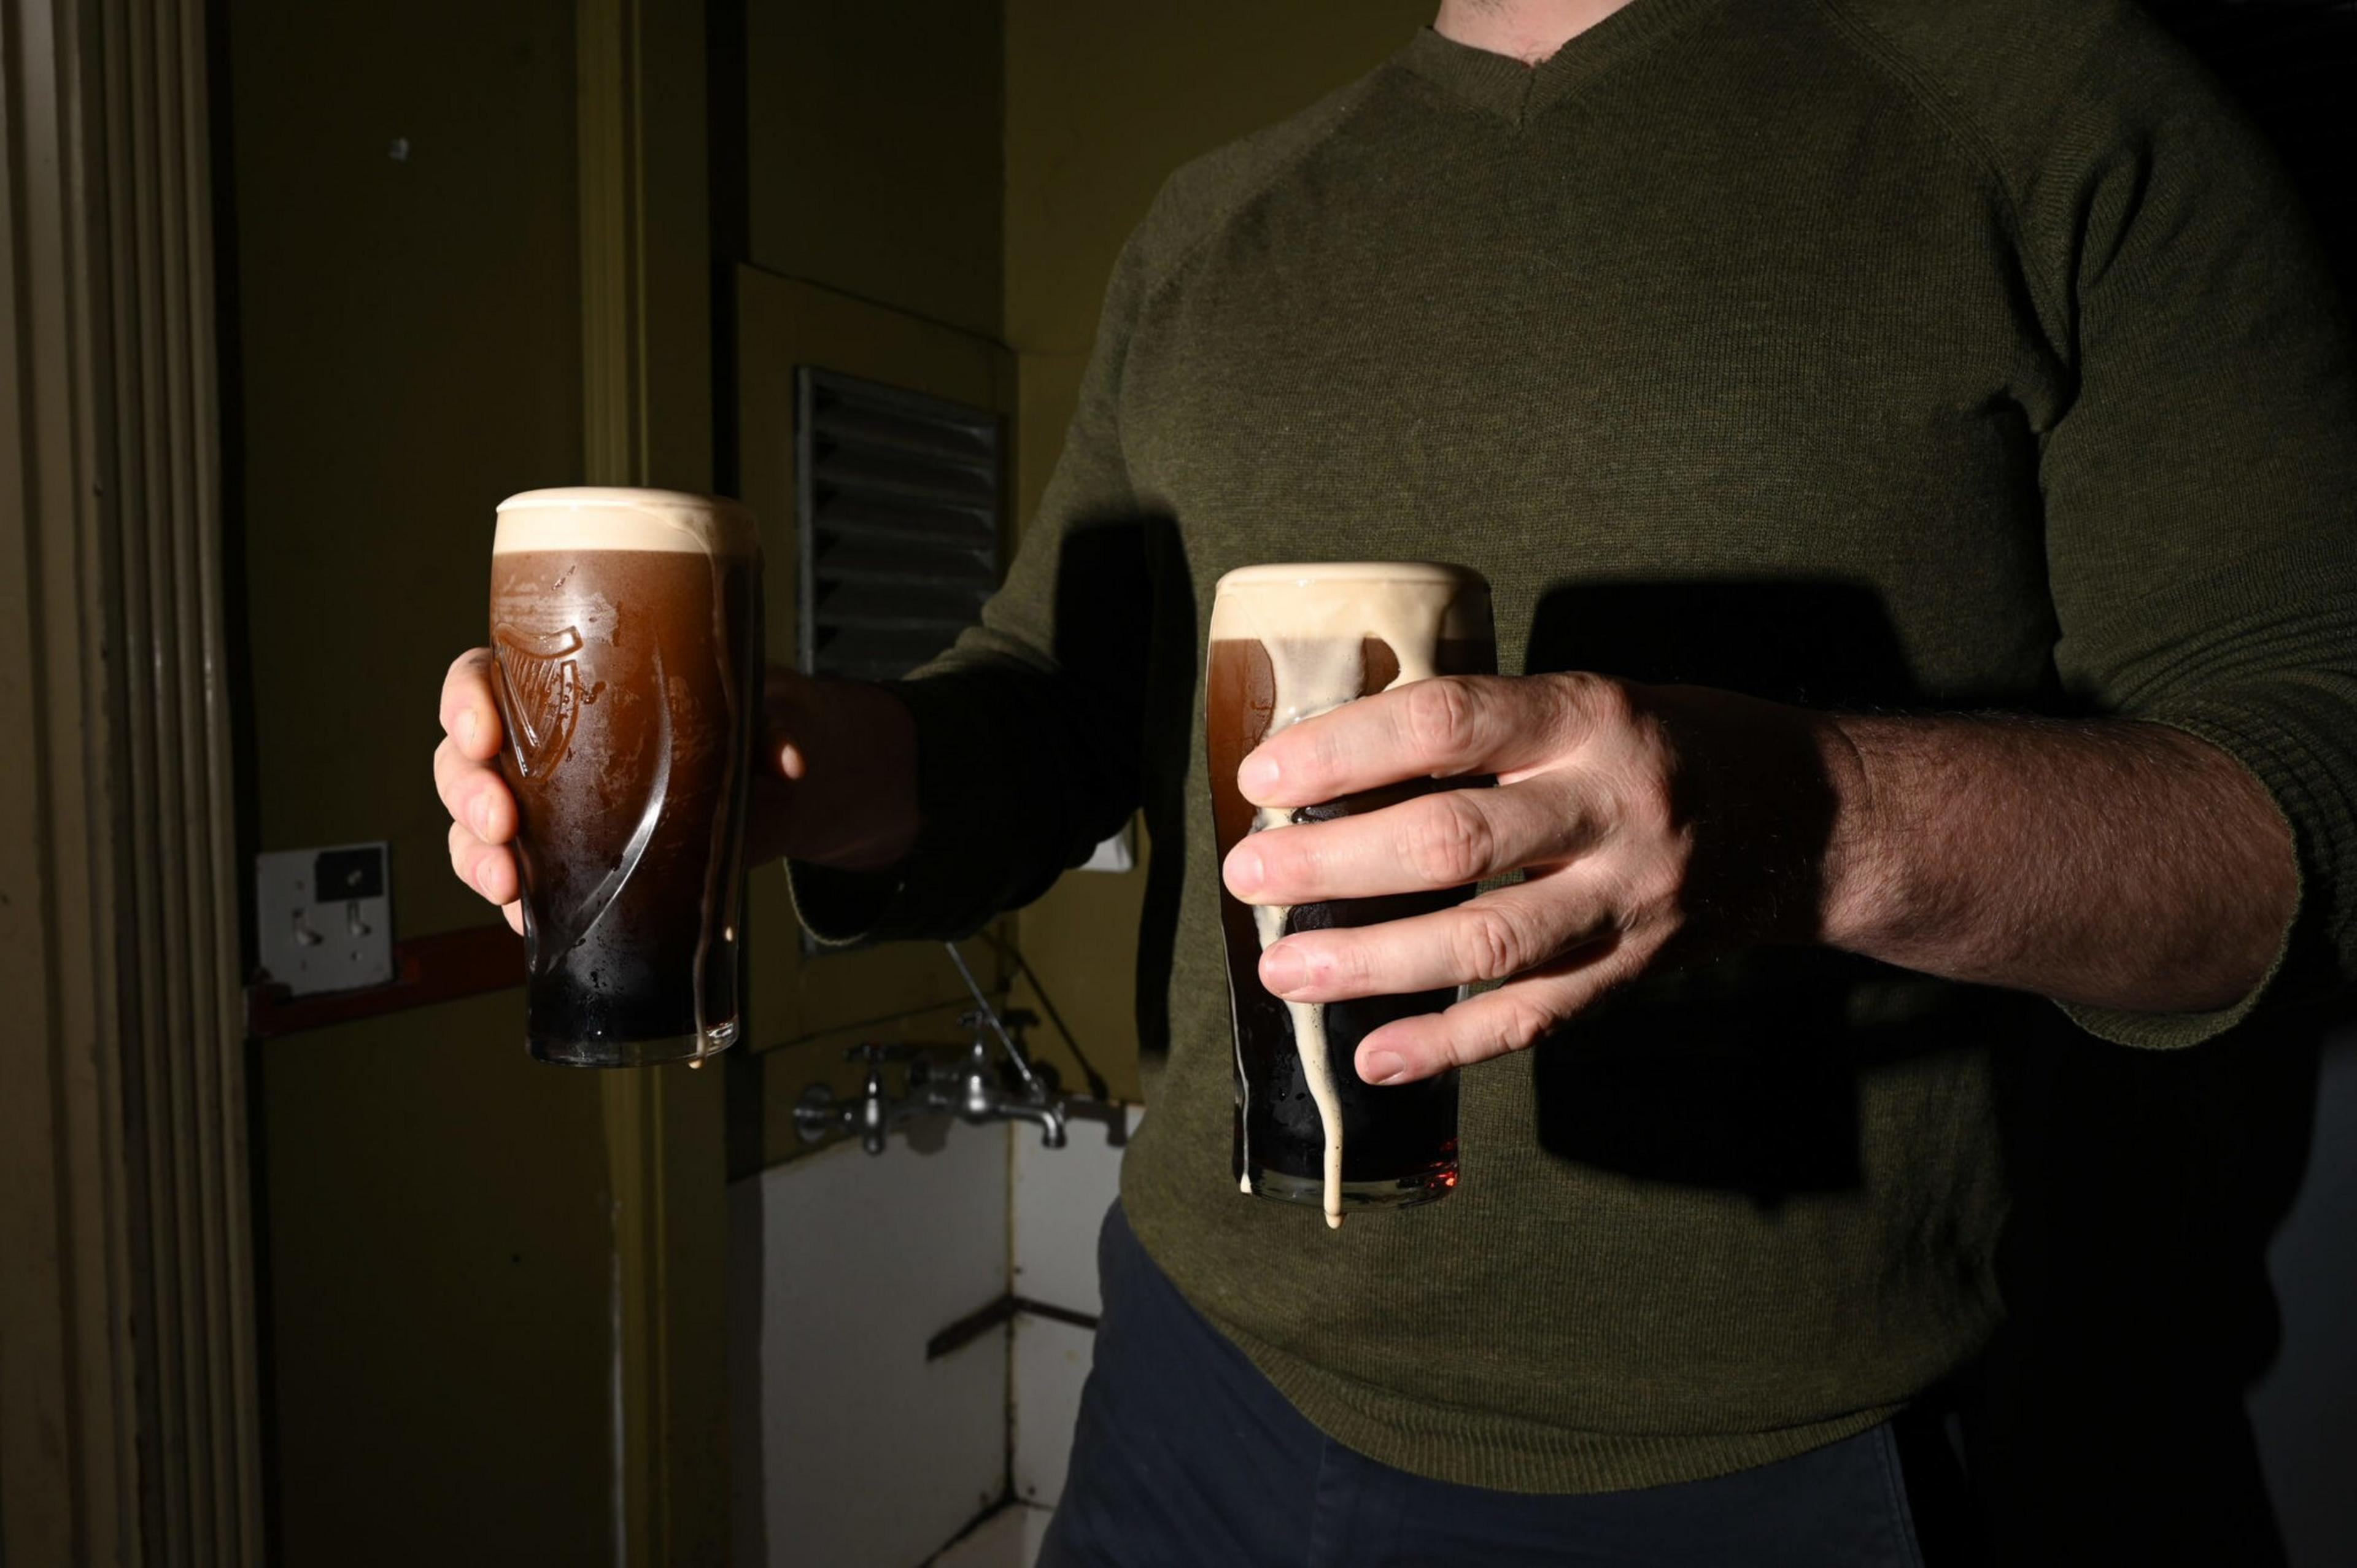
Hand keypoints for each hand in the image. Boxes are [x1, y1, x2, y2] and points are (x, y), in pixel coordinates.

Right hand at [433, 652, 920, 928]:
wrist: (765, 790)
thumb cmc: (736, 727)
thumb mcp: (753, 713)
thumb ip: (768, 728)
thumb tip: (785, 761)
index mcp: (562, 686)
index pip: (482, 679)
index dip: (466, 703)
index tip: (485, 733)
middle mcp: (536, 747)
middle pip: (461, 760)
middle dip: (467, 793)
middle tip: (501, 820)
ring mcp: (539, 809)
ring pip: (471, 827)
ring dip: (475, 856)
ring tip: (506, 881)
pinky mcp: (559, 864)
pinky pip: (514, 883)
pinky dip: (512, 902)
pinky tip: (524, 916)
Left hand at [1220, 673, 1845, 1085]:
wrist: (1817, 816)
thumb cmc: (1668, 744)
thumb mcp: (1589, 700)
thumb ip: (1484, 733)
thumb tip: (1328, 771)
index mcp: (1590, 715)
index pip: (1449, 722)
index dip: (1346, 750)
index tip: (1261, 776)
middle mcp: (1614, 805)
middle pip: (1454, 839)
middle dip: (1334, 861)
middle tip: (1248, 875)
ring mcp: (1631, 897)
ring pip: (1486, 940)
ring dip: (1371, 962)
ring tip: (1284, 969)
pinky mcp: (1638, 969)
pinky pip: (1534, 1016)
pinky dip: (1448, 1044)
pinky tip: (1373, 1055)